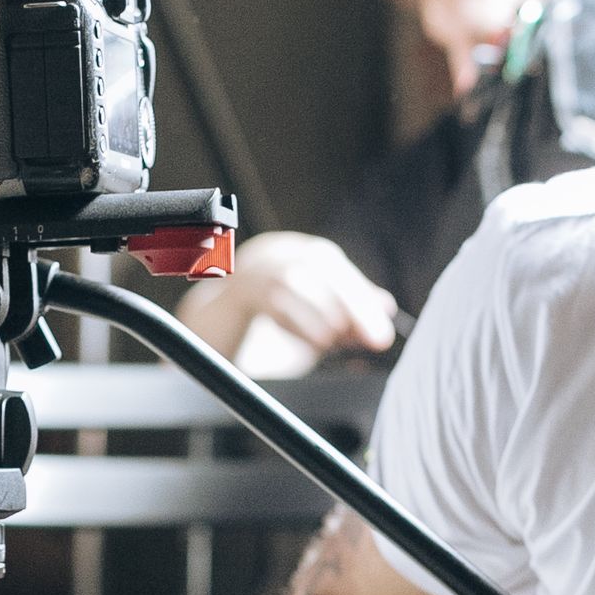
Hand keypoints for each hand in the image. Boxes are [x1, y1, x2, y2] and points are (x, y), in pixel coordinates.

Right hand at [176, 232, 399, 369]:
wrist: (208, 329)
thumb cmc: (266, 322)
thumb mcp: (312, 313)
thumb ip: (345, 307)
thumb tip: (387, 306)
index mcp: (296, 253)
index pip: (335, 269)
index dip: (363, 301)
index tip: (384, 334)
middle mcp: (274, 251)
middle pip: (320, 268)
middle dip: (354, 307)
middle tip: (375, 340)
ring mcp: (251, 266)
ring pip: (295, 281)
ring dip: (324, 316)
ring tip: (339, 344)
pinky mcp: (235, 289)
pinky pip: (270, 298)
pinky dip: (297, 321)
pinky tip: (316, 343)